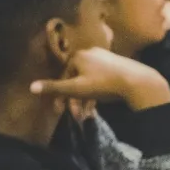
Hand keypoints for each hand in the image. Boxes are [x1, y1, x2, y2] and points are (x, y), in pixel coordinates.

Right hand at [30, 47, 169, 110]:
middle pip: (77, 79)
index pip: (64, 76)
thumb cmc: (104, 84)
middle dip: (75, 100)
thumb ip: (55, 88)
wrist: (138, 82)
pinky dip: (97, 93)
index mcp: (79, 56)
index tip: (60, 111)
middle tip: (75, 116)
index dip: (61, 95)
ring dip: (85, 99)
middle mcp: (91, 53)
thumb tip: (31, 87)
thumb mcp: (77, 88)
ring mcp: (105, 58)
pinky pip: (101, 80)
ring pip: (89, 81)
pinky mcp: (117, 65)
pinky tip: (97, 107)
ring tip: (87, 115)